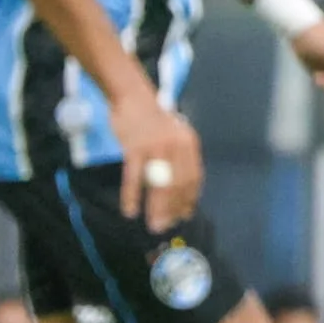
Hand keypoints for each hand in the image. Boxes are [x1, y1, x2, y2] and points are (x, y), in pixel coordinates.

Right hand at [113, 92, 202, 232]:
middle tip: (166, 226)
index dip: (189, 199)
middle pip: (178, 185)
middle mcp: (177, 146)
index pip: (193, 178)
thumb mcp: (173, 137)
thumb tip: (179, 190)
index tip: (184, 215)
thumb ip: (178, 159)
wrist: (132, 97)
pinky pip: (134, 177)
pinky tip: (130, 210)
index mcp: (189, 144)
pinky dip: (132, 196)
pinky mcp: (135, 147)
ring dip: (157, 208)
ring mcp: (156, 146)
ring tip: (154, 225)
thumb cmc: (151, 121)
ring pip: (159, 184)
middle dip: (173, 209)